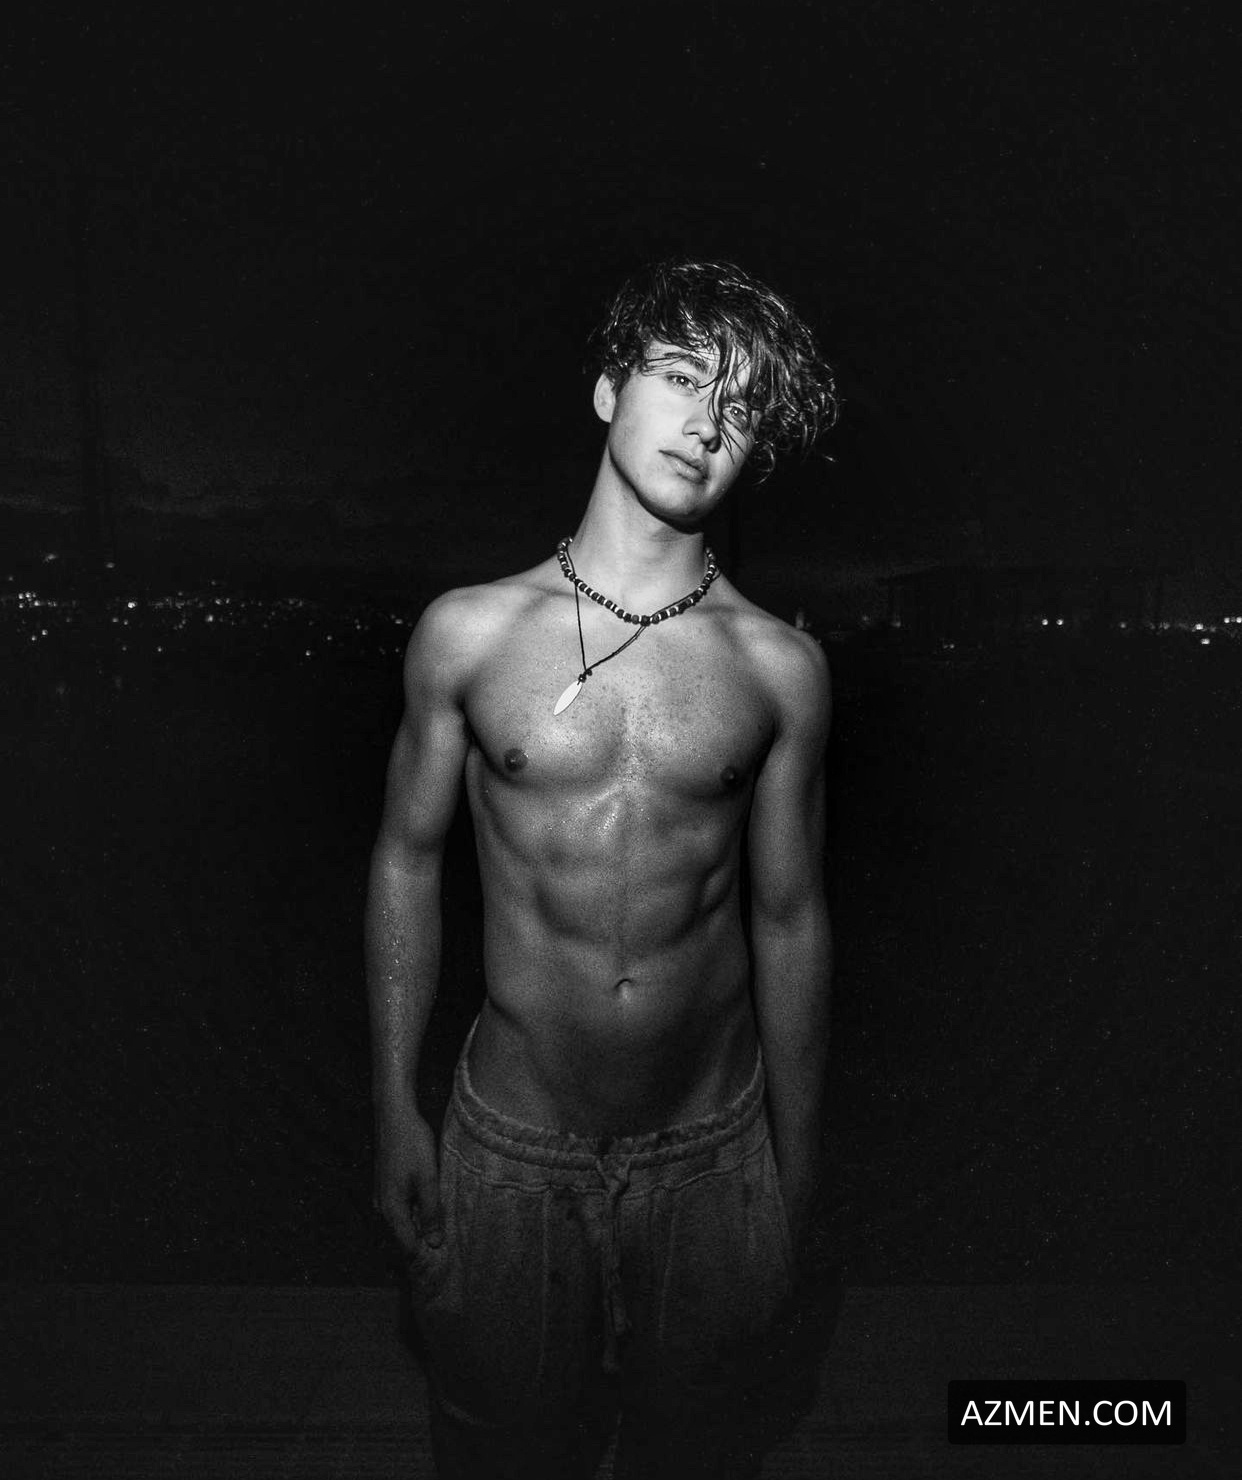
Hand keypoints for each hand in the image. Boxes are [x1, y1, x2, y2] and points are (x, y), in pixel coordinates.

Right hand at [373, 1105, 441, 1257]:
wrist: (394, 1116)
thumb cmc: (412, 1145)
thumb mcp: (427, 1179)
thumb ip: (431, 1212)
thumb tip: (435, 1243)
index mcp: (391, 1209)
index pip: (407, 1246)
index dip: (426, 1255)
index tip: (446, 1258)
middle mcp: (382, 1207)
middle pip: (404, 1235)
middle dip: (425, 1240)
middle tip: (450, 1240)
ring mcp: (382, 1196)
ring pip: (404, 1220)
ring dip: (421, 1223)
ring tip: (444, 1223)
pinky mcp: (387, 1186)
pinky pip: (402, 1208)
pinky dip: (416, 1210)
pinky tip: (432, 1203)